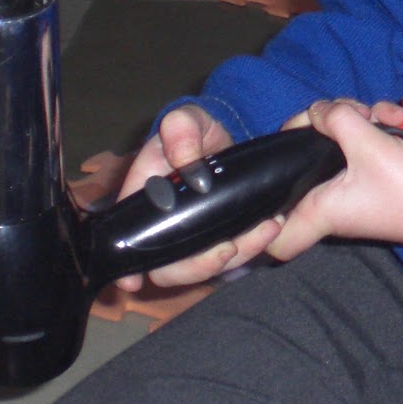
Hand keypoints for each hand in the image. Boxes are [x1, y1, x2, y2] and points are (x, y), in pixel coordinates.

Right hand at [112, 106, 278, 290]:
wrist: (222, 137)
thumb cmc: (192, 131)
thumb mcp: (185, 120)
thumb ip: (180, 128)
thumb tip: (184, 158)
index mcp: (143, 201)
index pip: (130, 239)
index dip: (130, 265)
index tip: (134, 283)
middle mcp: (165, 227)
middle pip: (169, 268)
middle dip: (199, 266)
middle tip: (230, 246)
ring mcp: (194, 236)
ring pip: (206, 265)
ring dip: (238, 254)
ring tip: (267, 227)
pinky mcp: (220, 236)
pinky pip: (233, 253)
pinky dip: (253, 245)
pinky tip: (272, 224)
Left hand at [266, 99, 402, 262]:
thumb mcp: (368, 145)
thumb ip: (335, 119)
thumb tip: (318, 111)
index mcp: (321, 210)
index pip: (276, 240)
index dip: (264, 220)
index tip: (273, 178)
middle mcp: (333, 203)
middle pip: (307, 163)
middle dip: (327, 129)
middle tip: (349, 115)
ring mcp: (355, 189)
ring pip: (339, 146)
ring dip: (361, 120)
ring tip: (383, 115)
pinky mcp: (377, 176)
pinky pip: (364, 147)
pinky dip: (379, 128)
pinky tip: (400, 119)